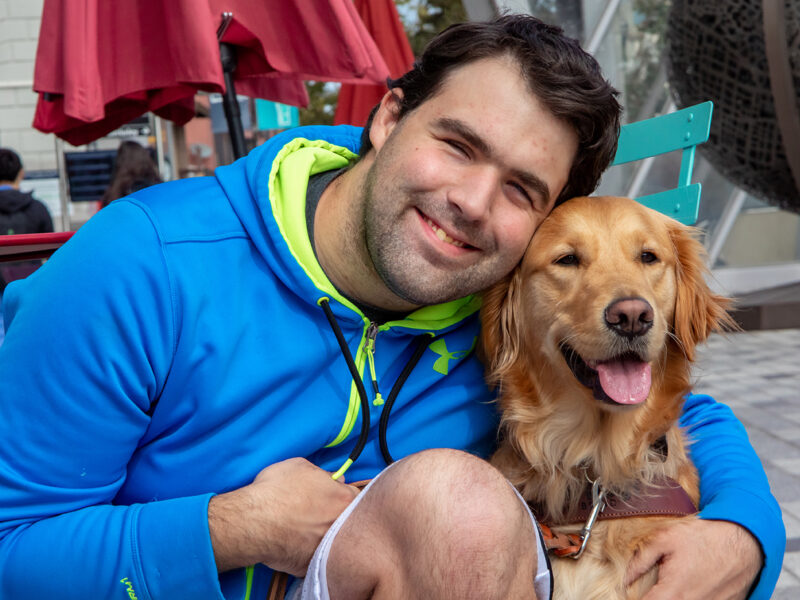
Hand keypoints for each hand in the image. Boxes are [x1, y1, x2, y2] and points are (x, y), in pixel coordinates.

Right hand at [208, 457, 359, 575]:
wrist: (253, 522)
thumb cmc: (276, 490)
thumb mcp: (301, 466)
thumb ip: (323, 474)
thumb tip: (332, 479)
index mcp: (343, 499)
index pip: (355, 496)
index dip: (342, 496)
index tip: (332, 497)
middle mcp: (341, 524)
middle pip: (348, 520)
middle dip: (336, 516)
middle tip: (317, 514)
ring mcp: (328, 548)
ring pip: (334, 541)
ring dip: (323, 535)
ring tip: (304, 529)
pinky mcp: (312, 565)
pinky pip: (316, 558)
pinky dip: (309, 552)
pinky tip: (296, 543)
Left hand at [626, 519, 762, 599]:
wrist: (743, 541)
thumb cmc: (705, 538)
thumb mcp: (665, 539)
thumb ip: (640, 560)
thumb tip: (624, 578)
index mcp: (673, 593)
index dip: (632, 599)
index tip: (629, 594)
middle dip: (656, 596)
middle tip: (655, 587)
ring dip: (674, 596)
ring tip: (674, 584)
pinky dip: (691, 597)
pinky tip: (690, 587)